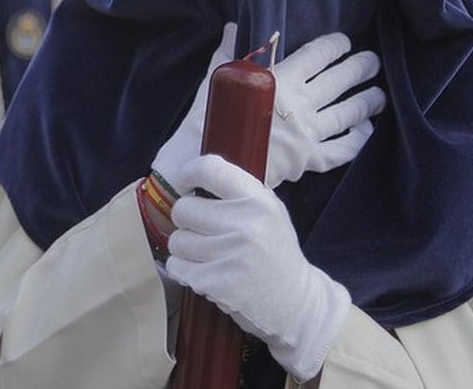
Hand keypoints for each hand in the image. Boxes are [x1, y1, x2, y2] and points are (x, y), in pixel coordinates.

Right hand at [152, 27, 384, 192]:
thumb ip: (229, 52)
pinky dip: (357, 139)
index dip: (335, 46)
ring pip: (348, 112)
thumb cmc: (209, 118)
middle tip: (371, 61)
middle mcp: (300, 105)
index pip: (318, 55)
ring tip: (378, 93)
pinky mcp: (308, 160)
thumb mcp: (218, 79)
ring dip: (367, 101)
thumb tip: (235, 27)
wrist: (207, 165)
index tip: (344, 42)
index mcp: (280, 80)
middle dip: (360, 67)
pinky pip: (342, 149)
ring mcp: (308, 134)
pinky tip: (366, 129)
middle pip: (341, 80)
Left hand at [166, 155, 349, 381]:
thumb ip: (238, 191)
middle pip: (183, 209)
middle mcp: (247, 225)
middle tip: (203, 231)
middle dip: (186, 221)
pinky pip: (177, 267)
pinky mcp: (218, 283)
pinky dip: (184, 270)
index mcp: (259, 201)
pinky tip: (205, 273)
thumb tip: (194, 173)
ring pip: (176, 240)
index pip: (210, 169)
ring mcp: (232, 255)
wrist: (296, 303)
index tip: (185, 184)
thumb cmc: (274, 251)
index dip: (188, 173)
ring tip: (208, 255)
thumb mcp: (269, 211)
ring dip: (185, 249)